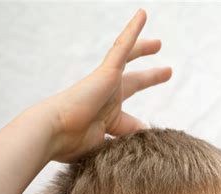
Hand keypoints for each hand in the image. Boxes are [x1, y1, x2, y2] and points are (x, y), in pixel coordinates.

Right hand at [37, 8, 171, 162]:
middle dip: (149, 78)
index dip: (143, 129)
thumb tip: (146, 152)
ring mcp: (106, 85)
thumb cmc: (73, 147)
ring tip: (158, 44)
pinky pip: (122, 47)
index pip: (131, 122)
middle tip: (166, 72)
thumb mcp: (105, 150)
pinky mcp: (105, 72)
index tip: (154, 135)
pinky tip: (143, 14)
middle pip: (133, 85)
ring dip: (142, 49)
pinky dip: (132, 31)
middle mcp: (107, 100)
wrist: (54, 132)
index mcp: (107, 121)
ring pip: (128, 60)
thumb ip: (123, 148)